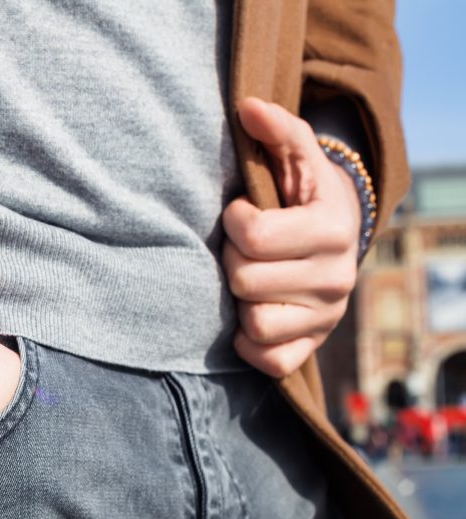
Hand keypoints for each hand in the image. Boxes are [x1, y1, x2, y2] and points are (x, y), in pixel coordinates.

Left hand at [222, 96, 362, 377]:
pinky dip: (249, 341)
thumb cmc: (301, 194)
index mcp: (332, 228)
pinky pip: (268, 360)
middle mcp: (336, 278)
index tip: (241, 213)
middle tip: (241, 249)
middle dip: (232, 260)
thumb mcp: (296, 156)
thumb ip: (276, 130)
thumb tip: (247, 107)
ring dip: (239, 302)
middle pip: (245, 280)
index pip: (254, 235)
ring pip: (255, 323)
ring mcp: (326, 317)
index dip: (235, 221)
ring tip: (247, 279)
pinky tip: (249, 313)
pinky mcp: (310, 347)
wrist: (334, 235)